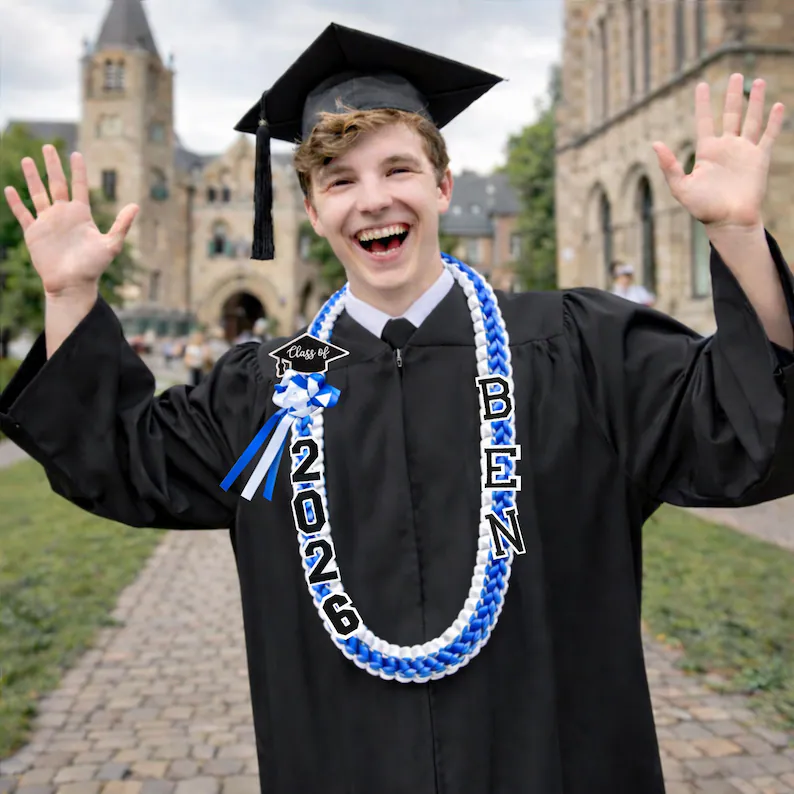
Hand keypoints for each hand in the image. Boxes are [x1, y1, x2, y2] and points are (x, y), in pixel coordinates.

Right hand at [2, 144, 138, 297]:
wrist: (72, 284)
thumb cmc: (93, 267)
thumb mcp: (111, 244)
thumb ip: (122, 224)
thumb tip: (137, 206)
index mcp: (81, 215)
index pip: (79, 186)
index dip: (78, 170)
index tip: (76, 153)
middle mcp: (63, 215)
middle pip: (56, 183)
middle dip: (52, 165)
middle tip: (47, 146)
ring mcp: (48, 223)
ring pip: (37, 194)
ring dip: (32, 177)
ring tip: (27, 159)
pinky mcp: (34, 233)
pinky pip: (23, 214)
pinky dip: (16, 202)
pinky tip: (10, 189)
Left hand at [652, 73, 783, 230]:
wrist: (728, 221)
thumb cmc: (703, 208)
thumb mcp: (681, 187)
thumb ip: (669, 165)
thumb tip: (655, 143)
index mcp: (706, 152)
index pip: (705, 121)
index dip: (703, 103)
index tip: (701, 85)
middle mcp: (726, 148)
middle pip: (730, 114)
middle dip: (732, 95)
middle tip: (735, 75)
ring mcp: (743, 152)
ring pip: (750, 120)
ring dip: (755, 101)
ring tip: (759, 81)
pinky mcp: (759, 159)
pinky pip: (767, 136)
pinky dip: (773, 122)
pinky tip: (777, 106)